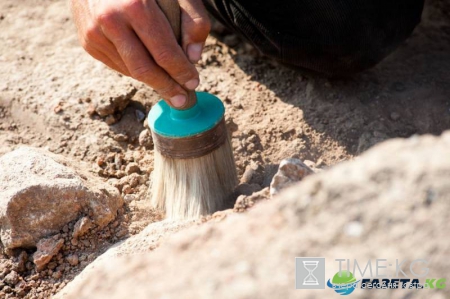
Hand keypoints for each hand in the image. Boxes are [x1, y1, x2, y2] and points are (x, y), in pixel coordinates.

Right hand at [70, 0, 210, 107]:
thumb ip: (194, 19)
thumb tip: (194, 57)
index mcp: (135, 6)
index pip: (164, 53)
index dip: (181, 72)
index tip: (193, 83)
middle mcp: (110, 20)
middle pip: (143, 69)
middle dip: (166, 87)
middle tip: (182, 100)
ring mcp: (94, 32)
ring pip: (130, 70)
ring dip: (152, 80)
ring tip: (169, 83)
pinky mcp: (87, 39)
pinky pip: (117, 64)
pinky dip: (135, 69)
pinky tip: (147, 64)